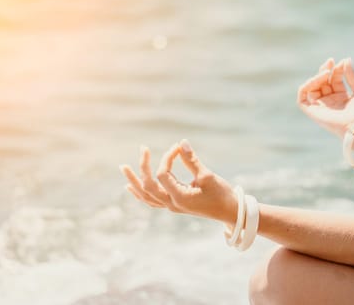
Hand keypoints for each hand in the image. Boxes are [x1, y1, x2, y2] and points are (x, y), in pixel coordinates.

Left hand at [121, 140, 237, 224]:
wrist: (229, 211)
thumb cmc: (221, 194)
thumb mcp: (207, 176)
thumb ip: (192, 160)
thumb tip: (181, 142)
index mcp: (179, 198)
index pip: (163, 174)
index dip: (168, 158)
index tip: (178, 148)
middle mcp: (172, 204)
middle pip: (148, 186)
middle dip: (142, 167)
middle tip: (143, 148)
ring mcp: (172, 206)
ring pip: (146, 195)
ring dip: (134, 181)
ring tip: (124, 168)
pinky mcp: (174, 205)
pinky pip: (151, 201)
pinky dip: (140, 193)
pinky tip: (131, 187)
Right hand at [297, 57, 353, 137]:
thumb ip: (351, 76)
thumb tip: (346, 59)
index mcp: (341, 97)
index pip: (334, 79)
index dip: (337, 69)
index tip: (342, 63)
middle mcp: (329, 101)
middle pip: (322, 82)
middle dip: (325, 70)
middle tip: (330, 61)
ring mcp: (320, 106)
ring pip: (311, 88)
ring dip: (317, 78)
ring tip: (326, 73)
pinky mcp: (312, 111)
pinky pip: (302, 98)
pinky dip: (305, 87)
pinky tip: (315, 80)